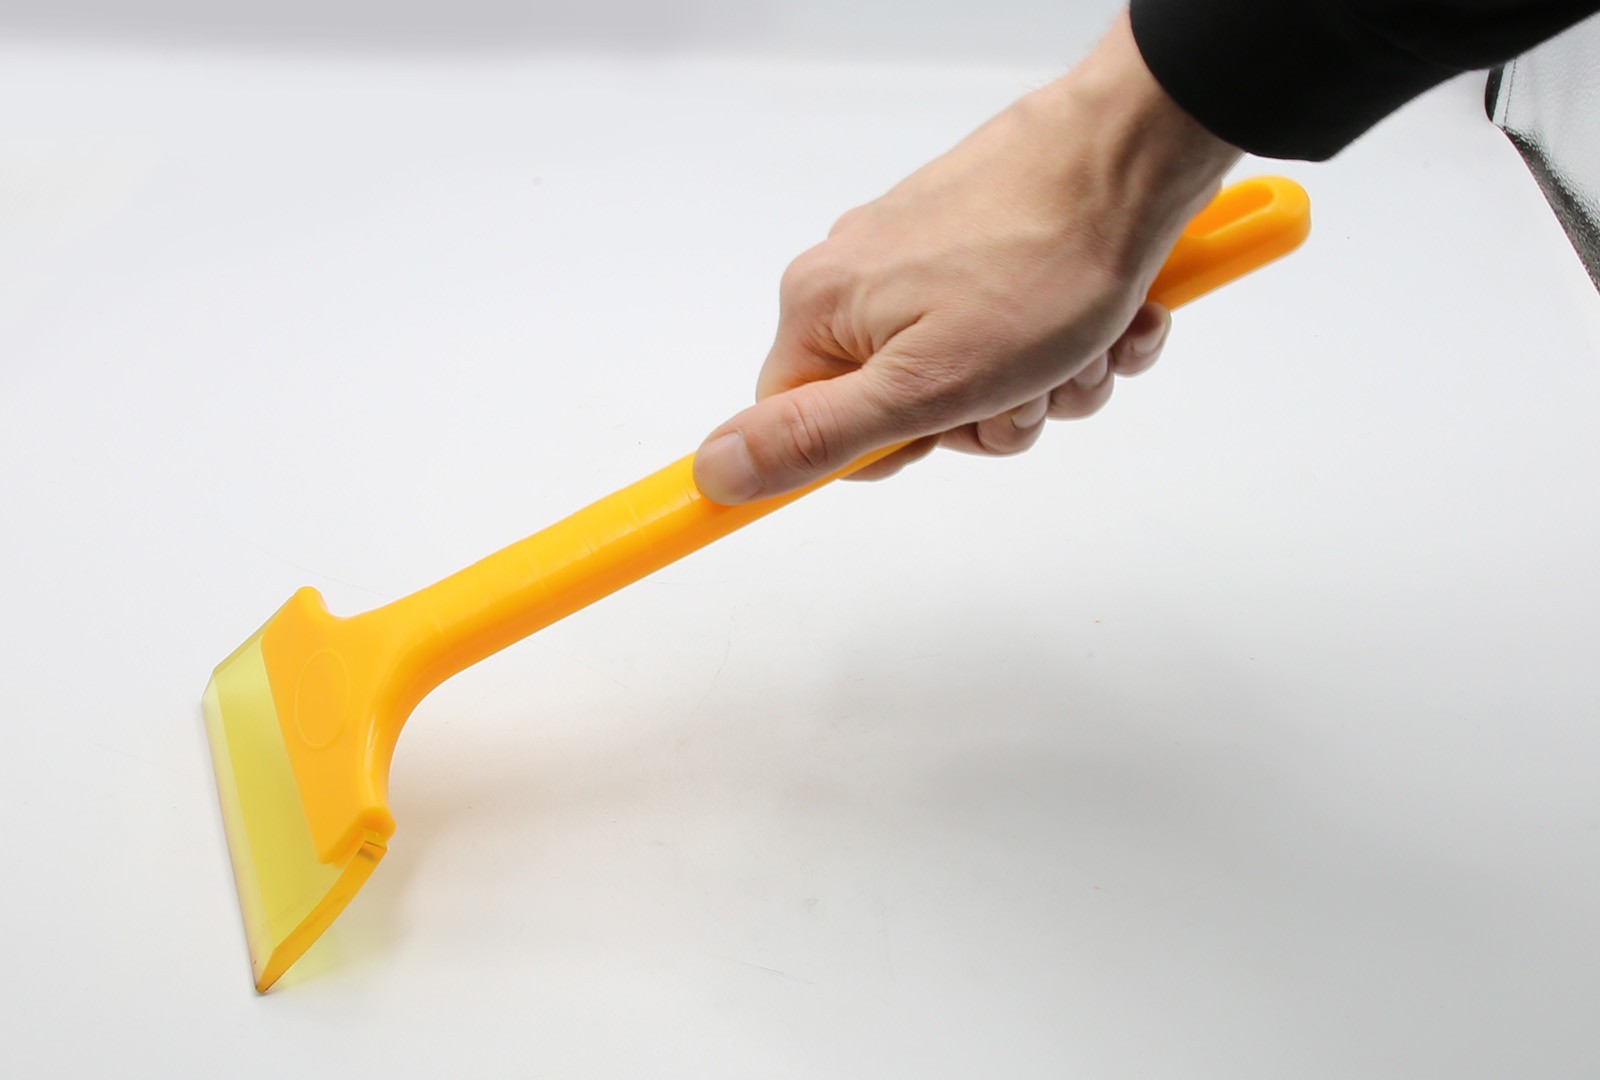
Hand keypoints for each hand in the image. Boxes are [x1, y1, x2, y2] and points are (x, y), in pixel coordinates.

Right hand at [693, 11, 1239, 504]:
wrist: (1130, 155)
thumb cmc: (1037, 266)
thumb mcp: (920, 385)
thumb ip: (814, 437)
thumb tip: (712, 471)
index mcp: (823, 309)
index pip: (810, 426)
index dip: (887, 449)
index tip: (943, 428)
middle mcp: (863, 277)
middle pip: (907, 410)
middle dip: (991, 416)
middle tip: (1032, 382)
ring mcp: (928, 259)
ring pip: (980, 379)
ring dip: (1048, 383)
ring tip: (1083, 342)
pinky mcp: (988, 246)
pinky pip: (1023, 334)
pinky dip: (1075, 343)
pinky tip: (1108, 320)